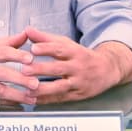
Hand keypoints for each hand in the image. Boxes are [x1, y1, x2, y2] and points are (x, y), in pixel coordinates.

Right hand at [0, 32, 43, 104]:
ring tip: (31, 96)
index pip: (2, 52)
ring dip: (17, 94)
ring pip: (0, 90)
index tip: (30, 58)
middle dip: (20, 79)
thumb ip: (8, 42)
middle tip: (35, 83)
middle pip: (2, 73)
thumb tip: (26, 34)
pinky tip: (20, 103)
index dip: (17, 55)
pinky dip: (9, 102)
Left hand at [16, 28, 131, 103]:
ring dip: (43, 89)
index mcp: (74, 52)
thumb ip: (46, 39)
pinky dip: (48, 100)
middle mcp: (77, 67)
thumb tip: (27, 30)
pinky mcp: (77, 95)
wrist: (107, 69)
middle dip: (41, 70)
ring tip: (28, 89)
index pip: (60, 49)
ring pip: (60, 86)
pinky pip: (61, 98)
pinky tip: (35, 100)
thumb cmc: (81, 56)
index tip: (33, 49)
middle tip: (25, 70)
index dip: (46, 48)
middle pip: (59, 68)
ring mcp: (78, 82)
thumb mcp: (67, 44)